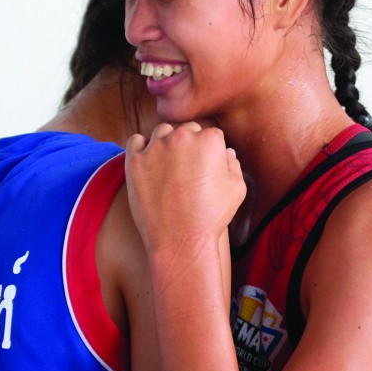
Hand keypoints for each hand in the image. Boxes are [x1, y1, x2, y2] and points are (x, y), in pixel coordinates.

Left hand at [125, 122, 245, 253]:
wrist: (181, 240)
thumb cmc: (211, 217)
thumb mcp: (237, 189)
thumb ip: (233, 164)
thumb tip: (226, 152)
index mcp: (210, 140)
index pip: (211, 134)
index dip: (210, 151)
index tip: (206, 167)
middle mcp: (182, 138)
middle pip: (187, 130)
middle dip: (189, 145)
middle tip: (188, 169)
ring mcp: (156, 148)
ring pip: (162, 132)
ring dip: (166, 144)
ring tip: (168, 167)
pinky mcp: (134, 161)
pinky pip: (135, 141)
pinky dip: (141, 147)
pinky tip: (148, 161)